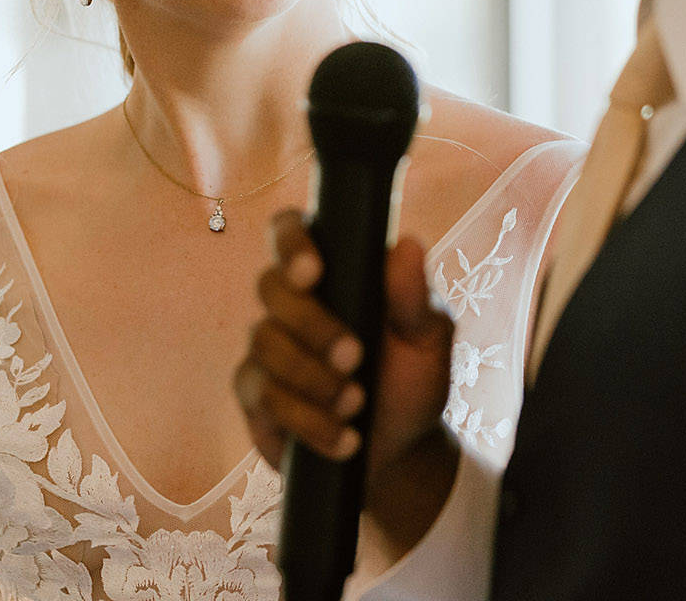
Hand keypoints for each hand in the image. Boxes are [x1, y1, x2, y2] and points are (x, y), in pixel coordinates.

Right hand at [236, 209, 459, 551]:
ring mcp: (268, 349)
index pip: (290, 231)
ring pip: (265, 344)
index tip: (312, 272)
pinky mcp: (258, 397)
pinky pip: (264, 397)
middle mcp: (293, 304)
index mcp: (333, 274)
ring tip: (356, 404)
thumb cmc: (411, 381)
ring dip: (313, 378)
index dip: (291, 242)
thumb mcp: (427, 341)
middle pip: (270, 287)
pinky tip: (344, 438)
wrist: (400, 452)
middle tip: (354, 357)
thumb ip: (414, 298)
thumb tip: (407, 245)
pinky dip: (308, 421)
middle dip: (311, 324)